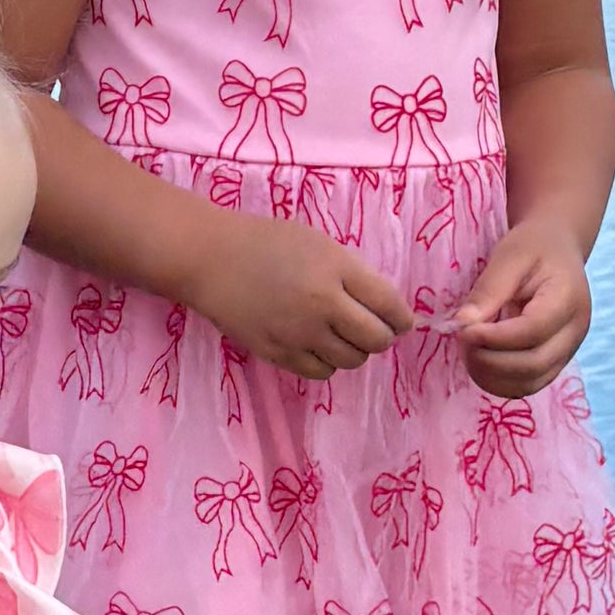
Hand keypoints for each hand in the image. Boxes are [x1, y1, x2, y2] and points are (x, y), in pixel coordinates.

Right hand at [190, 214, 414, 382]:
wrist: (211, 259)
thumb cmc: (267, 242)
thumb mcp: (319, 243)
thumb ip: (352, 272)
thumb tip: (384, 307)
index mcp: (336, 269)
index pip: (390, 305)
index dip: (402, 319)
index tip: (400, 321)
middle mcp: (322, 304)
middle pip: (376, 340)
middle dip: (381, 337)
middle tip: (372, 330)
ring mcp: (299, 333)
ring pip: (351, 360)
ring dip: (354, 351)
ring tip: (340, 336)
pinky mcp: (278, 353)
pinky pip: (321, 372)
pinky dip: (327, 363)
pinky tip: (317, 346)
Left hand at [455, 221, 591, 396]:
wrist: (556, 249)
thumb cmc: (533, 247)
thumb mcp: (509, 256)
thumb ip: (488, 289)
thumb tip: (462, 324)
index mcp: (568, 299)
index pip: (532, 331)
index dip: (494, 338)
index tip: (463, 330)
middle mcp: (575, 331)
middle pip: (533, 364)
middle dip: (489, 360)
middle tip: (462, 340)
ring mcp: (568, 351)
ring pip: (529, 383)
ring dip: (491, 376)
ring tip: (468, 350)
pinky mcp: (555, 362)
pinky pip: (527, 385)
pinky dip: (498, 381)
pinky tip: (479, 361)